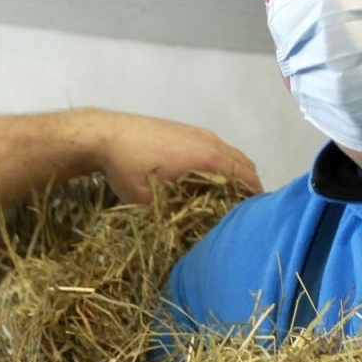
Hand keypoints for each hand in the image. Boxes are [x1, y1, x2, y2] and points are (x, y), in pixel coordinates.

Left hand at [83, 110, 261, 202]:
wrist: (104, 134)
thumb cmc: (128, 168)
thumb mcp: (151, 202)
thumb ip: (175, 216)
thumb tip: (190, 233)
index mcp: (207, 157)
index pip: (245, 176)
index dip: (254, 196)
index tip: (257, 215)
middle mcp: (209, 141)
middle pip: (242, 163)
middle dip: (248, 185)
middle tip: (244, 209)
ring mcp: (196, 131)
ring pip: (228, 152)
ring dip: (233, 172)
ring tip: (227, 196)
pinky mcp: (183, 128)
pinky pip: (213, 146)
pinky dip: (219, 161)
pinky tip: (204, 177)